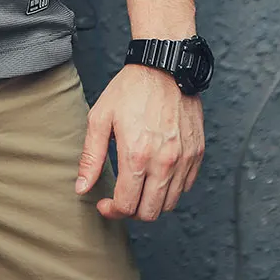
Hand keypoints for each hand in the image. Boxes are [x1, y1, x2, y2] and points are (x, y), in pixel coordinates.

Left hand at [75, 63, 204, 220]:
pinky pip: (185, 186)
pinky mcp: (197, 153)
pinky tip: (156, 173)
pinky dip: (171, 188)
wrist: (164, 67)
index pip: (127, 205)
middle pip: (150, 212)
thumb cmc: (130, 89)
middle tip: (120, 198)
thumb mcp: (100, 118)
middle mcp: (164, 162)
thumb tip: (82, 188)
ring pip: (170, 204)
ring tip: (138, 186)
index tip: (104, 203)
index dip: (112, 211)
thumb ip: (91, 157)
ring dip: (152, 202)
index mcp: (136, 155)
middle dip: (131, 211)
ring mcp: (184, 159)